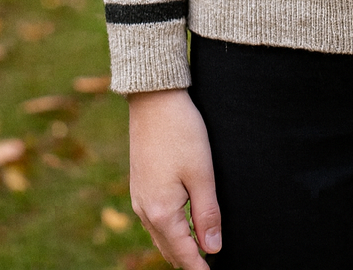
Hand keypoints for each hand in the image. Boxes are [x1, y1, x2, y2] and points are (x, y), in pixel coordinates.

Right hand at [128, 88, 220, 267]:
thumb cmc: (181, 133)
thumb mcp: (202, 174)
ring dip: (178, 245)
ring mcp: (139, 198)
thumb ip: (207, 214)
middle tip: (208, 266)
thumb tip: (213, 248)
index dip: (200, 267)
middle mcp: (145, 210)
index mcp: (160, 212)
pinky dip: (169, 230)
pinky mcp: (140, 185)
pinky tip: (181, 225)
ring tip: (199, 251)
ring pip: (160, 235)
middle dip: (188, 260)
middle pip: (169, 248)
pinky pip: (154, 219)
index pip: (184, 252)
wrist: (153, 101)